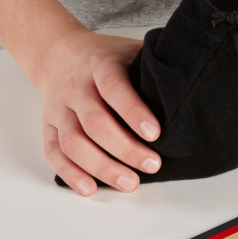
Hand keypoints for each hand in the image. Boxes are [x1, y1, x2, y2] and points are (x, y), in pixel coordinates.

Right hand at [31, 27, 160, 194]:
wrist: (59, 54)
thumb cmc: (104, 58)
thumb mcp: (130, 50)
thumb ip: (153, 67)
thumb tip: (190, 87)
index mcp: (99, 65)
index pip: (113, 87)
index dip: (133, 111)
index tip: (155, 133)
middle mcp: (76, 88)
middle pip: (95, 123)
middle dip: (125, 149)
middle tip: (152, 165)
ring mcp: (59, 109)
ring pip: (74, 143)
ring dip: (101, 167)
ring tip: (129, 183)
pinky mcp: (48, 126)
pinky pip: (54, 153)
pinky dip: (70, 174)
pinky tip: (90, 188)